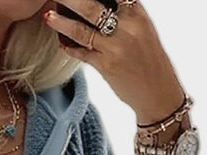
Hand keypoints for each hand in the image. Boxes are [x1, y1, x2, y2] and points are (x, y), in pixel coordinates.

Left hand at [42, 1, 185, 122]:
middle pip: (91, 6)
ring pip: (81, 30)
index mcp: (137, 14)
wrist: (159, 94)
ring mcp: (115, 48)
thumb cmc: (151, 61)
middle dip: (70, 0)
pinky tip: (61, 42)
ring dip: (61, 22)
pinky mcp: (106, 67)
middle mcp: (127, 28)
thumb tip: (101, 6)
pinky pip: (82, 54)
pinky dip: (69, 47)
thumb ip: (125, 14)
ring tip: (47, 16)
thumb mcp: (143, 29)